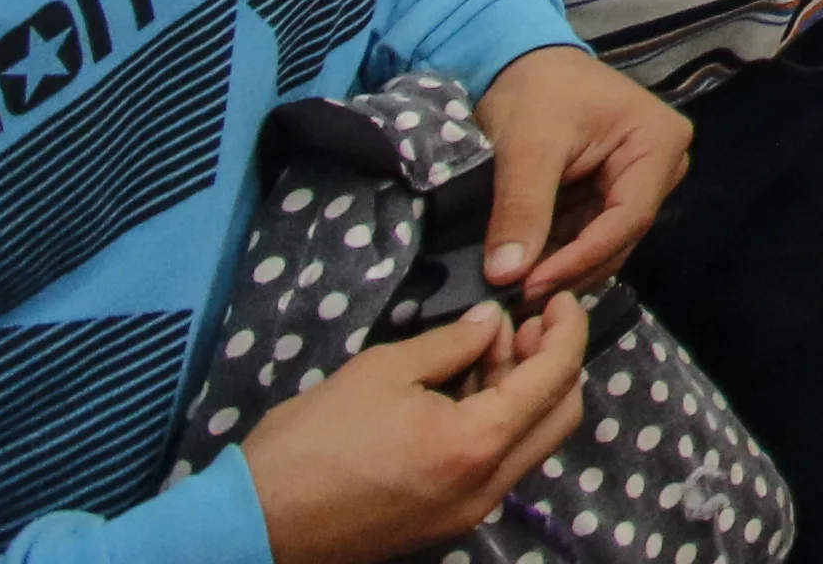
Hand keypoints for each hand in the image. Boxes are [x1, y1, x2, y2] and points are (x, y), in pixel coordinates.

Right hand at [240, 293, 588, 563]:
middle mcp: (487, 487)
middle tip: (522, 325)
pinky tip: (464, 389)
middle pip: (560, 415)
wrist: (254, 524)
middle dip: (553, 362)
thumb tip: (492, 324)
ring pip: (531, 442)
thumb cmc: (312, 443)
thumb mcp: (382, 372)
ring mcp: (468, 511)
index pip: (556, 378)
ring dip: (524, 392)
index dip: (568, 329)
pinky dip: (497, 423)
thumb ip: (450, 344)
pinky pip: (497, 465)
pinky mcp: (445, 522)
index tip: (559, 298)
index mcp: (477, 445)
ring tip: (485, 349)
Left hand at [476, 43, 688, 298]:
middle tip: (517, 296)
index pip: (628, 218)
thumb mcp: (526, 145)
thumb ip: (521, 208)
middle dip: (571, 268)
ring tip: (516, 287)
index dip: (580, 258)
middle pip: (621, 236)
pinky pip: (590, 233)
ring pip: (606, 242)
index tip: (528, 287)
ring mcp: (640, 180)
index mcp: (659, 143)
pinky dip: (558, 253)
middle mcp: (663, 165)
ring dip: (563, 266)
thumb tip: (505, 276)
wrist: (518, 58)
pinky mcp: (612, 191)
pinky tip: (526, 269)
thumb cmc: (534, 90)